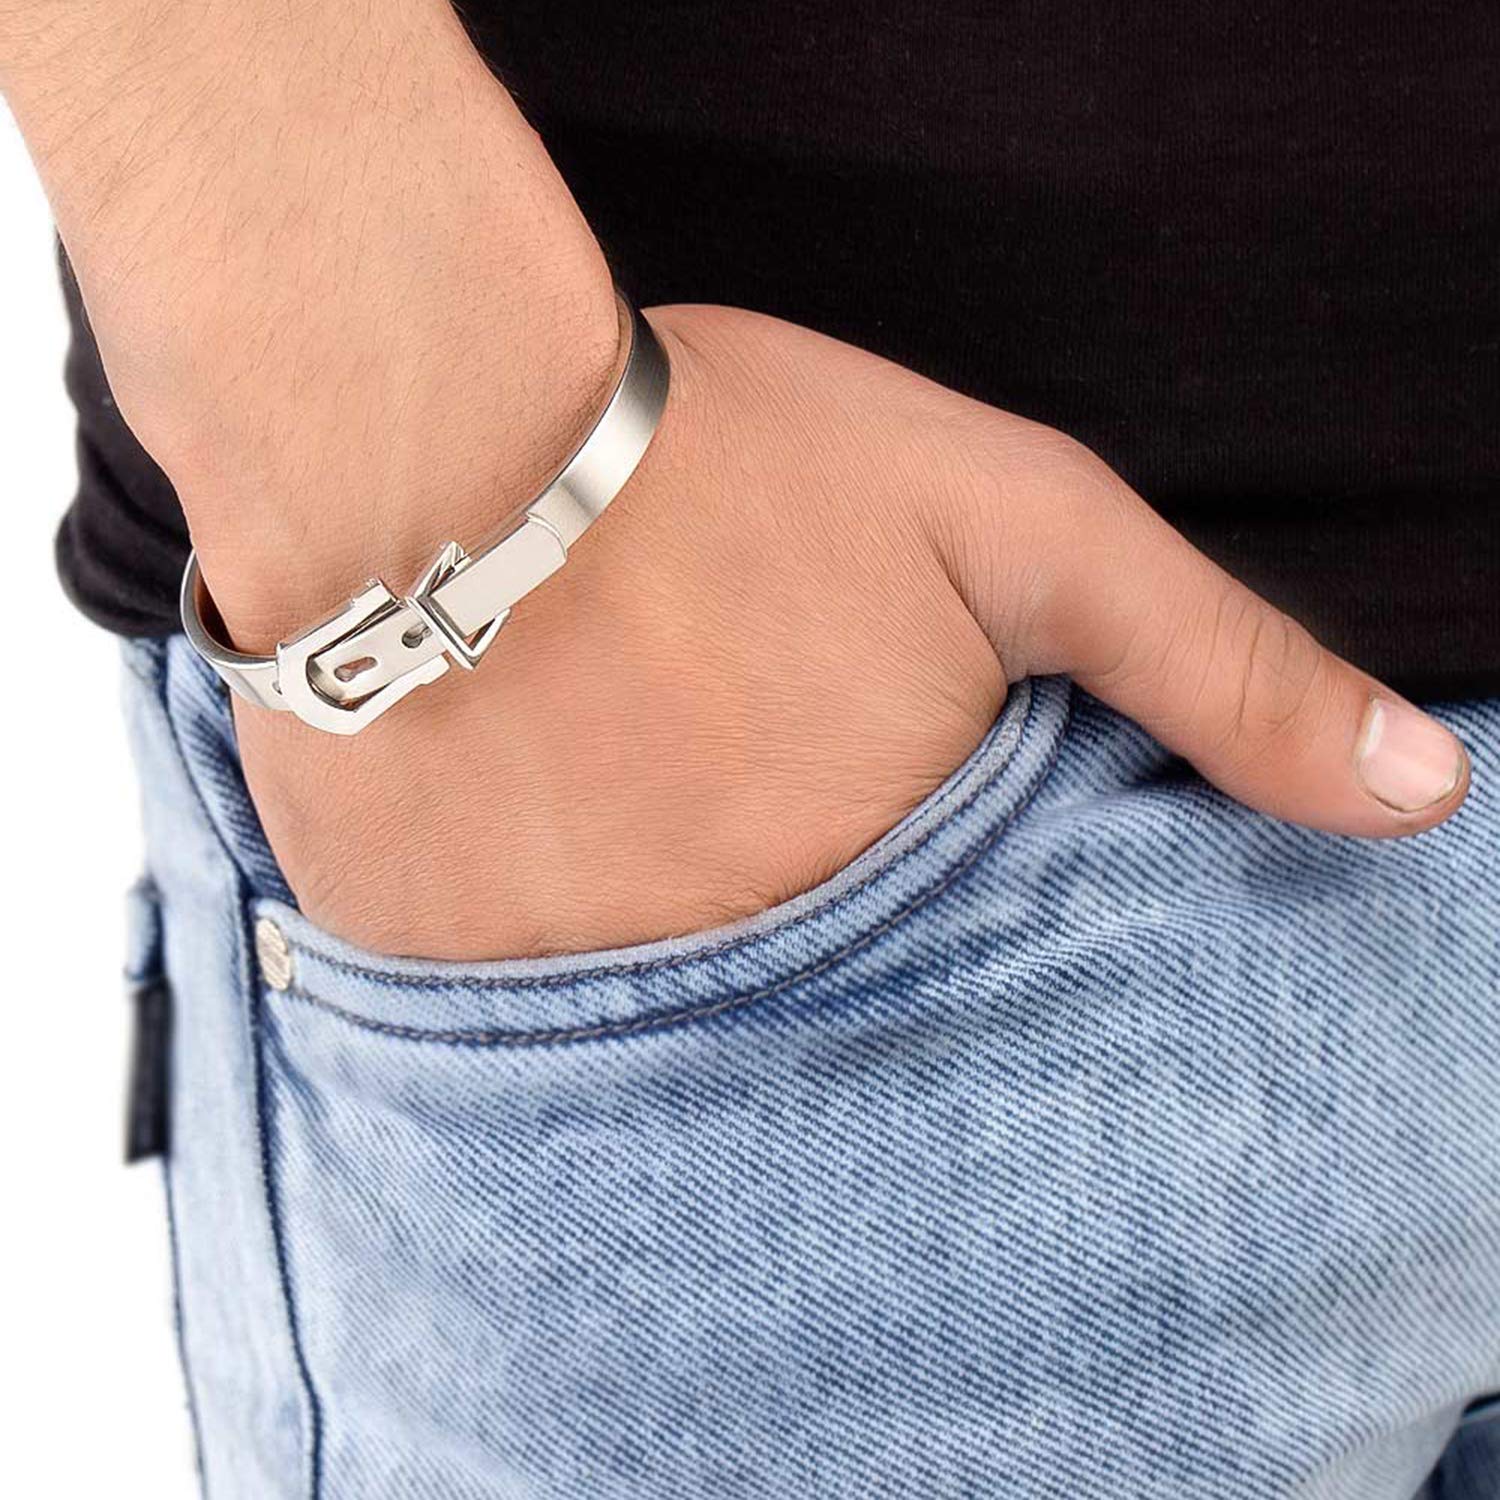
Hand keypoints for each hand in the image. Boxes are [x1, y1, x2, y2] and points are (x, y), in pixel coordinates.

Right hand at [4, 0, 1465, 960]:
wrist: (437, 434)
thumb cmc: (735, 467)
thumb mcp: (1019, 530)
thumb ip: (1214, 672)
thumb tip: (1419, 798)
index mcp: (884, 891)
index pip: (964, 1008)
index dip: (936, 933)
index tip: (887, 850)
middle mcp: (729, 976)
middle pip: (808, 1019)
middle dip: (799, 921)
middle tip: (746, 803)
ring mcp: (569, 988)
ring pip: (662, 1025)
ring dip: (669, 929)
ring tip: (645, 805)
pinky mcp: (429, 964)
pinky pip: (513, 1008)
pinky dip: (544, 935)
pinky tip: (541, 822)